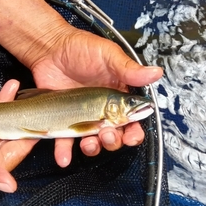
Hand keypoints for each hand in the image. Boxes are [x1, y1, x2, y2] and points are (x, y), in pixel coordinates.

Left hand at [26, 26, 162, 166]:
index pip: (131, 119)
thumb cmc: (80, 47)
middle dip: (113, 140)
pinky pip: (65, 140)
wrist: (50, 48)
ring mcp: (83, 116)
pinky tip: (64, 157)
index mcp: (118, 95)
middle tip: (108, 135)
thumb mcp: (108, 55)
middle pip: (114, 135)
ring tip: (88, 144)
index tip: (132, 136)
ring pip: (92, 141)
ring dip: (93, 148)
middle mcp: (102, 109)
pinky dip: (65, 152)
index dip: (134, 131)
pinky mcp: (64, 120)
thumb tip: (155, 72)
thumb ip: (129, 68)